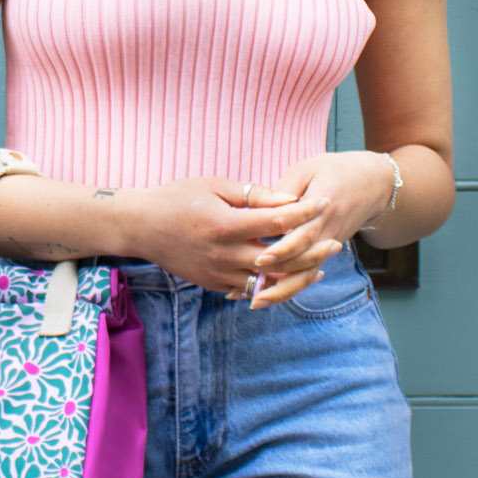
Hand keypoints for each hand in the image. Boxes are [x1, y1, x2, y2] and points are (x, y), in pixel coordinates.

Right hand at [120, 176, 334, 299]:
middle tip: (334, 242)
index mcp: (226, 224)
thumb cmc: (178, 198)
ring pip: (270, 282)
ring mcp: (220, 273)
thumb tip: (289, 200)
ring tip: (319, 266)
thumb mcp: (215, 186)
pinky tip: (289, 276)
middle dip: (312, 250)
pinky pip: (251, 291)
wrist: (142, 226)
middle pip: (281, 258)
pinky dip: (273, 285)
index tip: (325, 203)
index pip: (278, 221)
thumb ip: (253, 195)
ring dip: (298, 275)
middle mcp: (225, 253)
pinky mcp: (215, 285)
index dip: (305, 212)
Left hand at [240, 151, 395, 307]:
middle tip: (252, 292)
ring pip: (308, 274)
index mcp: (323, 208)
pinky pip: (309, 272)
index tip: (260, 259)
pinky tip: (267, 294)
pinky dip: (290, 286)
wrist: (375, 184)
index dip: (283, 249)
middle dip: (278, 279)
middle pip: (305, 263)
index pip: (303, 235)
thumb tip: (260, 206)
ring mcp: (329, 244)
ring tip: (255, 302)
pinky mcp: (327, 250)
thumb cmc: (336, 170)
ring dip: (283, 291)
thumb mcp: (308, 168)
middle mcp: (328, 232)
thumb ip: (285, 187)